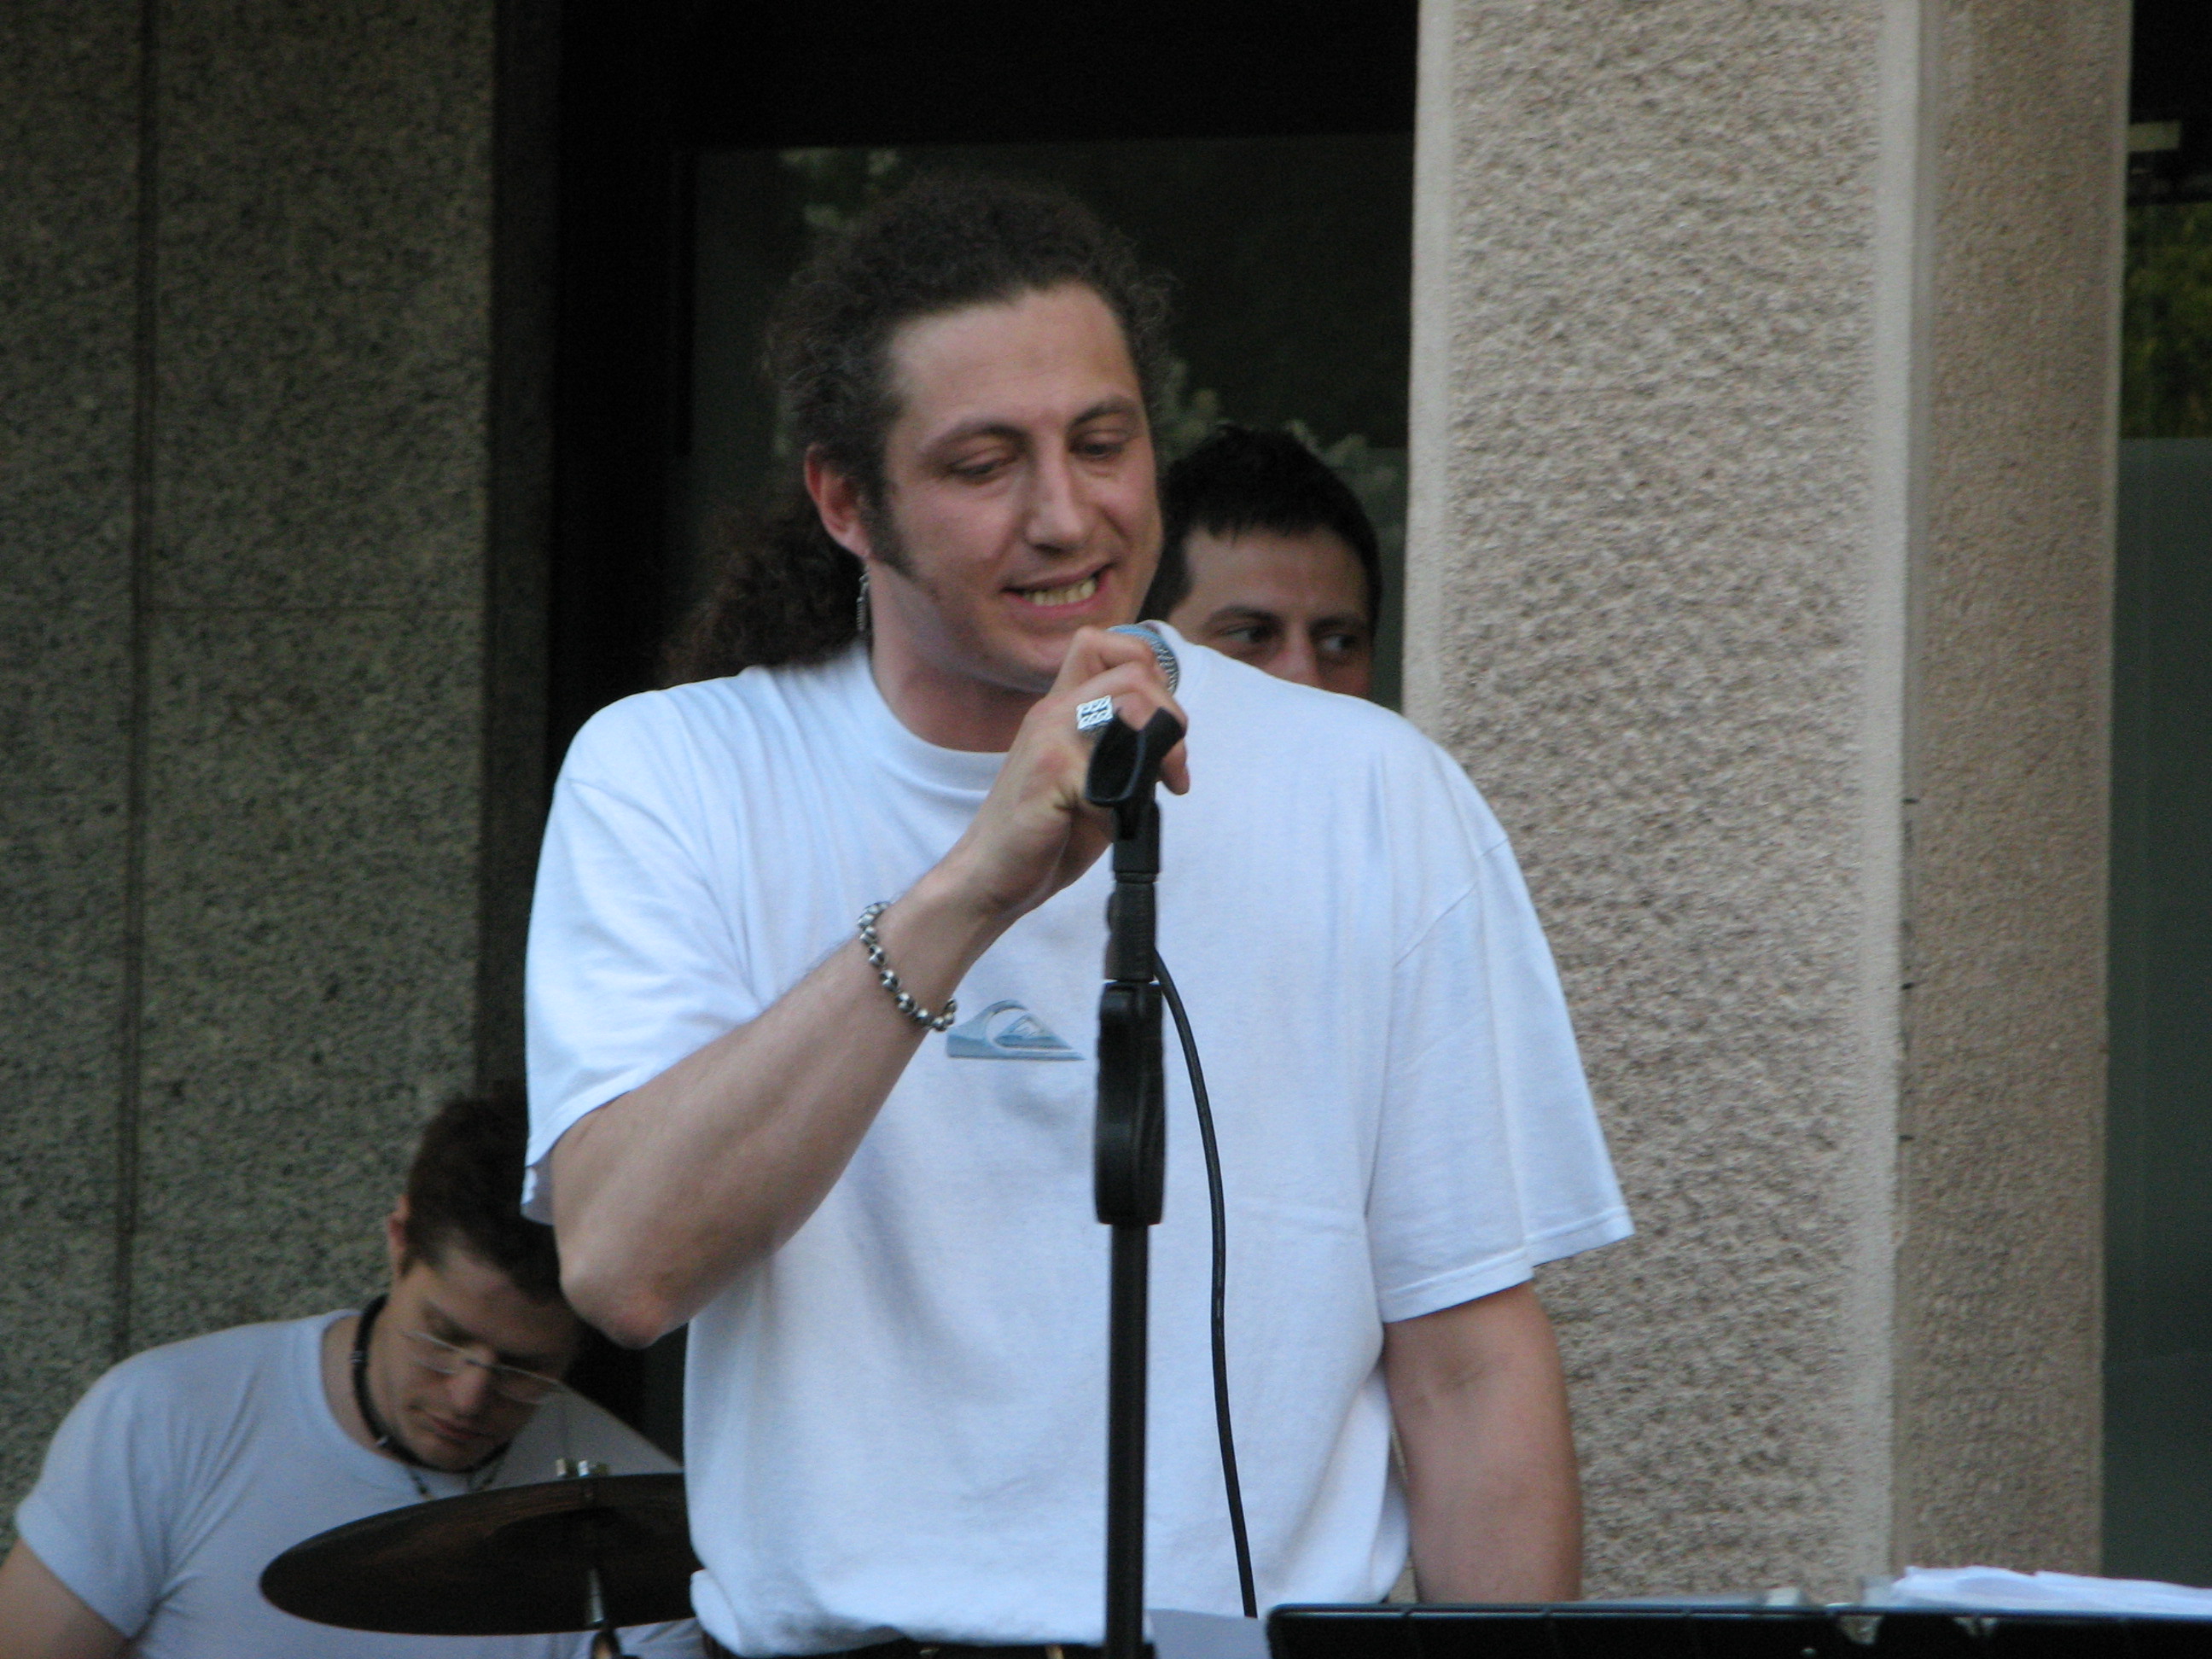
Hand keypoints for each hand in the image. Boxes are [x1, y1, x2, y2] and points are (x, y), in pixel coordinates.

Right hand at [928, 626, 1188, 924]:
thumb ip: (1122, 753)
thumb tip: (1169, 747)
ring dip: (1159, 745)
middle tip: (1170, 769)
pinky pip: (1112, 767)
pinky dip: (1124, 799)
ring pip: (1129, 700)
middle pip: (1135, 669)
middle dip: (1170, 716)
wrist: (988, 876)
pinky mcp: (1050, 772)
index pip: (1107, 646)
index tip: (1161, 732)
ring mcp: (1049, 738)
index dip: (1151, 677)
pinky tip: (1112, 822)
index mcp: (1062, 709)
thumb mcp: (1090, 782)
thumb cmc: (1041, 834)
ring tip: (1156, 786)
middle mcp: (1053, 712)